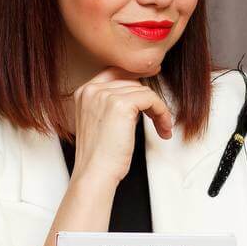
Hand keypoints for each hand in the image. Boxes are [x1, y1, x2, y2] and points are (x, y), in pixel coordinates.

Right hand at [70, 66, 173, 185]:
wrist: (95, 173)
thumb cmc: (99, 156)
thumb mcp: (100, 122)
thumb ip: (111, 104)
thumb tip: (138, 94)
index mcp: (84, 92)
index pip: (114, 72)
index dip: (135, 75)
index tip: (153, 77)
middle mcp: (92, 90)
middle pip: (131, 81)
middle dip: (149, 100)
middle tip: (160, 119)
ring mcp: (105, 95)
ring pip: (144, 91)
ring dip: (158, 109)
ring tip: (162, 128)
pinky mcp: (121, 104)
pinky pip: (151, 99)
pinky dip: (162, 112)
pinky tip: (163, 127)